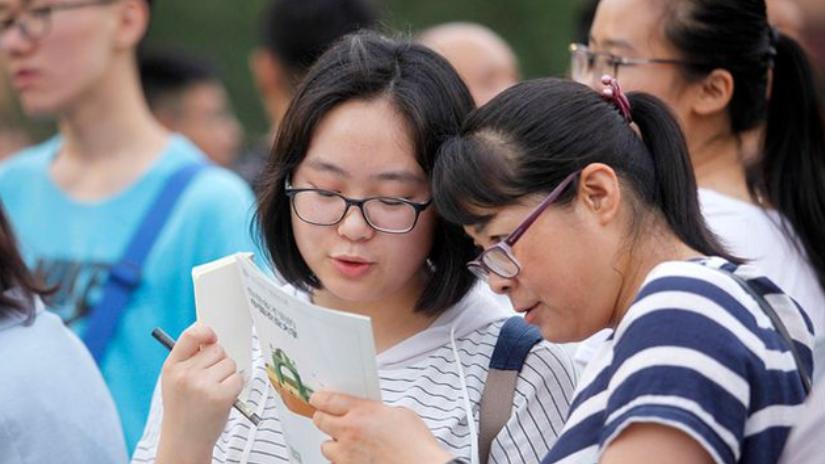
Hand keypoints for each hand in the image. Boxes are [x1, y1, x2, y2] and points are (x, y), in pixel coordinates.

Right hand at [156, 323, 243, 463]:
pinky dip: (236, 387)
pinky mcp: (220, 396)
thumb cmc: (184, 408)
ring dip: (228, 375)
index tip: (212, 337)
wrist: (184, 441)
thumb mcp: (175, 381)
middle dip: (219, 362)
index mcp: (172, 367)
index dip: (206, 332)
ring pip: (230, 363)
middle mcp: (185, 374)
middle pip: (218, 349)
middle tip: (210, 381)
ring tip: (214, 392)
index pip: (191, 335)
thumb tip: (213, 337)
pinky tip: (223, 399)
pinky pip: (238, 378)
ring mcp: (203, 385)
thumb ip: (189, 358)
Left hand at [310, 391, 454, 463]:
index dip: (319, 399)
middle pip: (319, 420)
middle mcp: (349, 431)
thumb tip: (371, 413)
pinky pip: (337, 463)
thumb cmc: (416, 445)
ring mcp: (347, 454)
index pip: (327, 400)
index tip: (318, 399)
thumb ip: (378, 410)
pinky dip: (344, 459)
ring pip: (325, 446)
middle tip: (331, 419)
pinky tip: (358, 457)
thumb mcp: (399, 413)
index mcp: (362, 411)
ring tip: (349, 443)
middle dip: (323, 418)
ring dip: (334, 443)